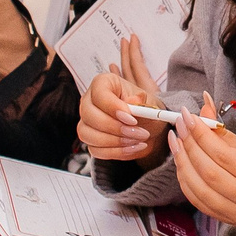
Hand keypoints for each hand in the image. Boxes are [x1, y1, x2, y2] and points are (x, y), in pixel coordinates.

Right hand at [79, 34, 166, 163]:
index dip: (113, 108)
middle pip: (89, 115)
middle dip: (115, 127)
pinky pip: (95, 150)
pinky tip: (132, 147)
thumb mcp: (148, 103)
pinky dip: (115, 152)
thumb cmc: (145, 111)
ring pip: (87, 134)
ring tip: (137, 140)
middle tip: (138, 133)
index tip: (132, 119)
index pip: (99, 94)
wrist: (147, 128)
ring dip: (114, 141)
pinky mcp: (90, 139)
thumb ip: (140, 102)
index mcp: (103, 83)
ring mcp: (86, 121)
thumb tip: (134, 101)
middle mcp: (89, 101)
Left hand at [170, 113, 235, 227]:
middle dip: (189, 145)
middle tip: (180, 126)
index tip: (189, 117)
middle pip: (209, 171)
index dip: (202, 134)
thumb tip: (203, 110)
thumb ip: (226, 134)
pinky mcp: (225, 220)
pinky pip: (197, 201)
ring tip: (176, 142)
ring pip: (199, 189)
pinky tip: (181, 163)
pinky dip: (185, 180)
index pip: (224, 155)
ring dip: (182, 163)